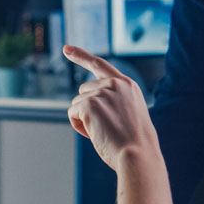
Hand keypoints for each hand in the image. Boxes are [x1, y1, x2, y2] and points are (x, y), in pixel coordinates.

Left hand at [64, 45, 160, 173]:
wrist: (138, 154)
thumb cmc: (134, 143)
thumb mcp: (129, 115)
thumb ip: (113, 102)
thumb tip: (85, 105)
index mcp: (127, 85)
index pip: (100, 65)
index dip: (81, 56)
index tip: (65, 49)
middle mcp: (115, 84)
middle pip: (84, 90)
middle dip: (87, 108)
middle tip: (106, 128)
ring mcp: (102, 92)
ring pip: (77, 103)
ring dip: (84, 119)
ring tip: (104, 132)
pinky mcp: (90, 103)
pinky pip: (72, 113)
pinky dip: (79, 126)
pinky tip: (95, 133)